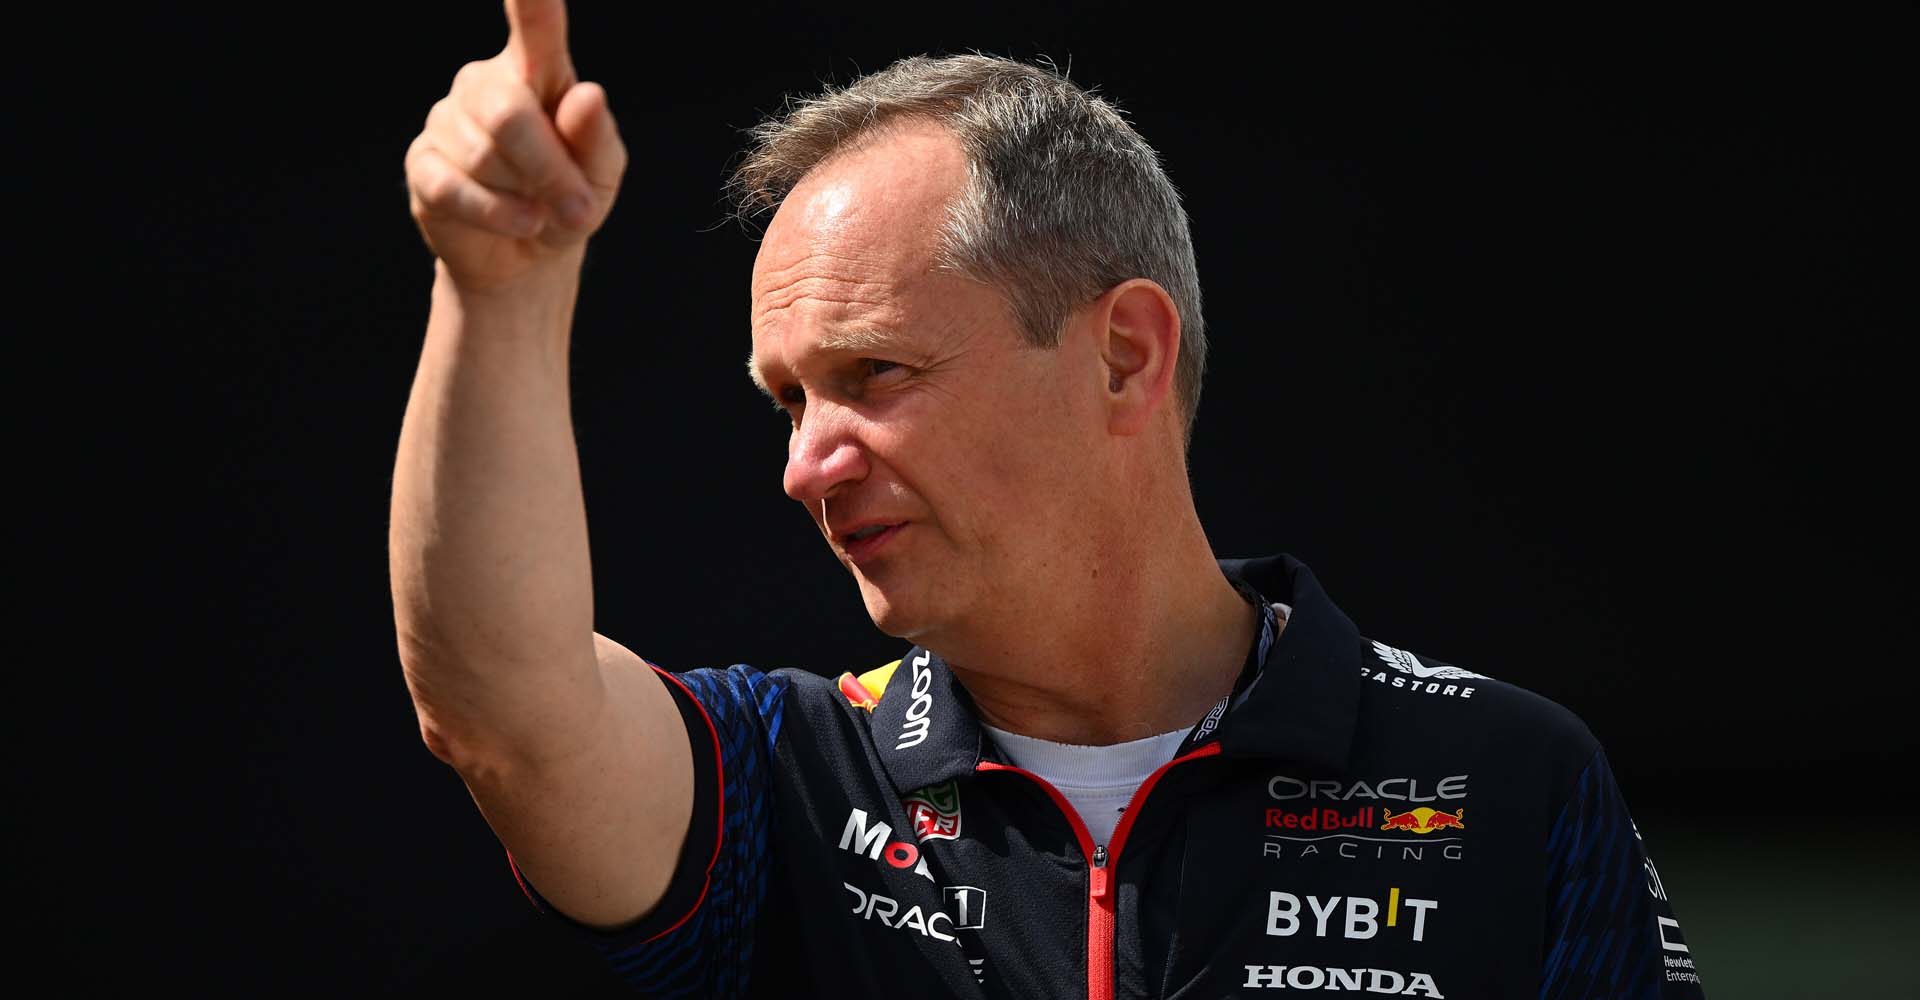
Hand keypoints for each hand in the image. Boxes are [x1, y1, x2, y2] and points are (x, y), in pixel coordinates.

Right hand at [404, 0, 626, 290]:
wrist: (530, 256)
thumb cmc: (569, 199)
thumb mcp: (601, 174)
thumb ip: (598, 137)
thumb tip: (588, 95)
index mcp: (536, 70)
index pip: (533, 21)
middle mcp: (484, 84)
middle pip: (508, 112)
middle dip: (549, 168)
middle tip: (579, 206)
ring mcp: (446, 120)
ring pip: (484, 156)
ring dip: (528, 198)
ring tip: (541, 211)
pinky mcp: (422, 164)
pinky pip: (455, 187)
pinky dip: (498, 214)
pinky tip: (521, 221)